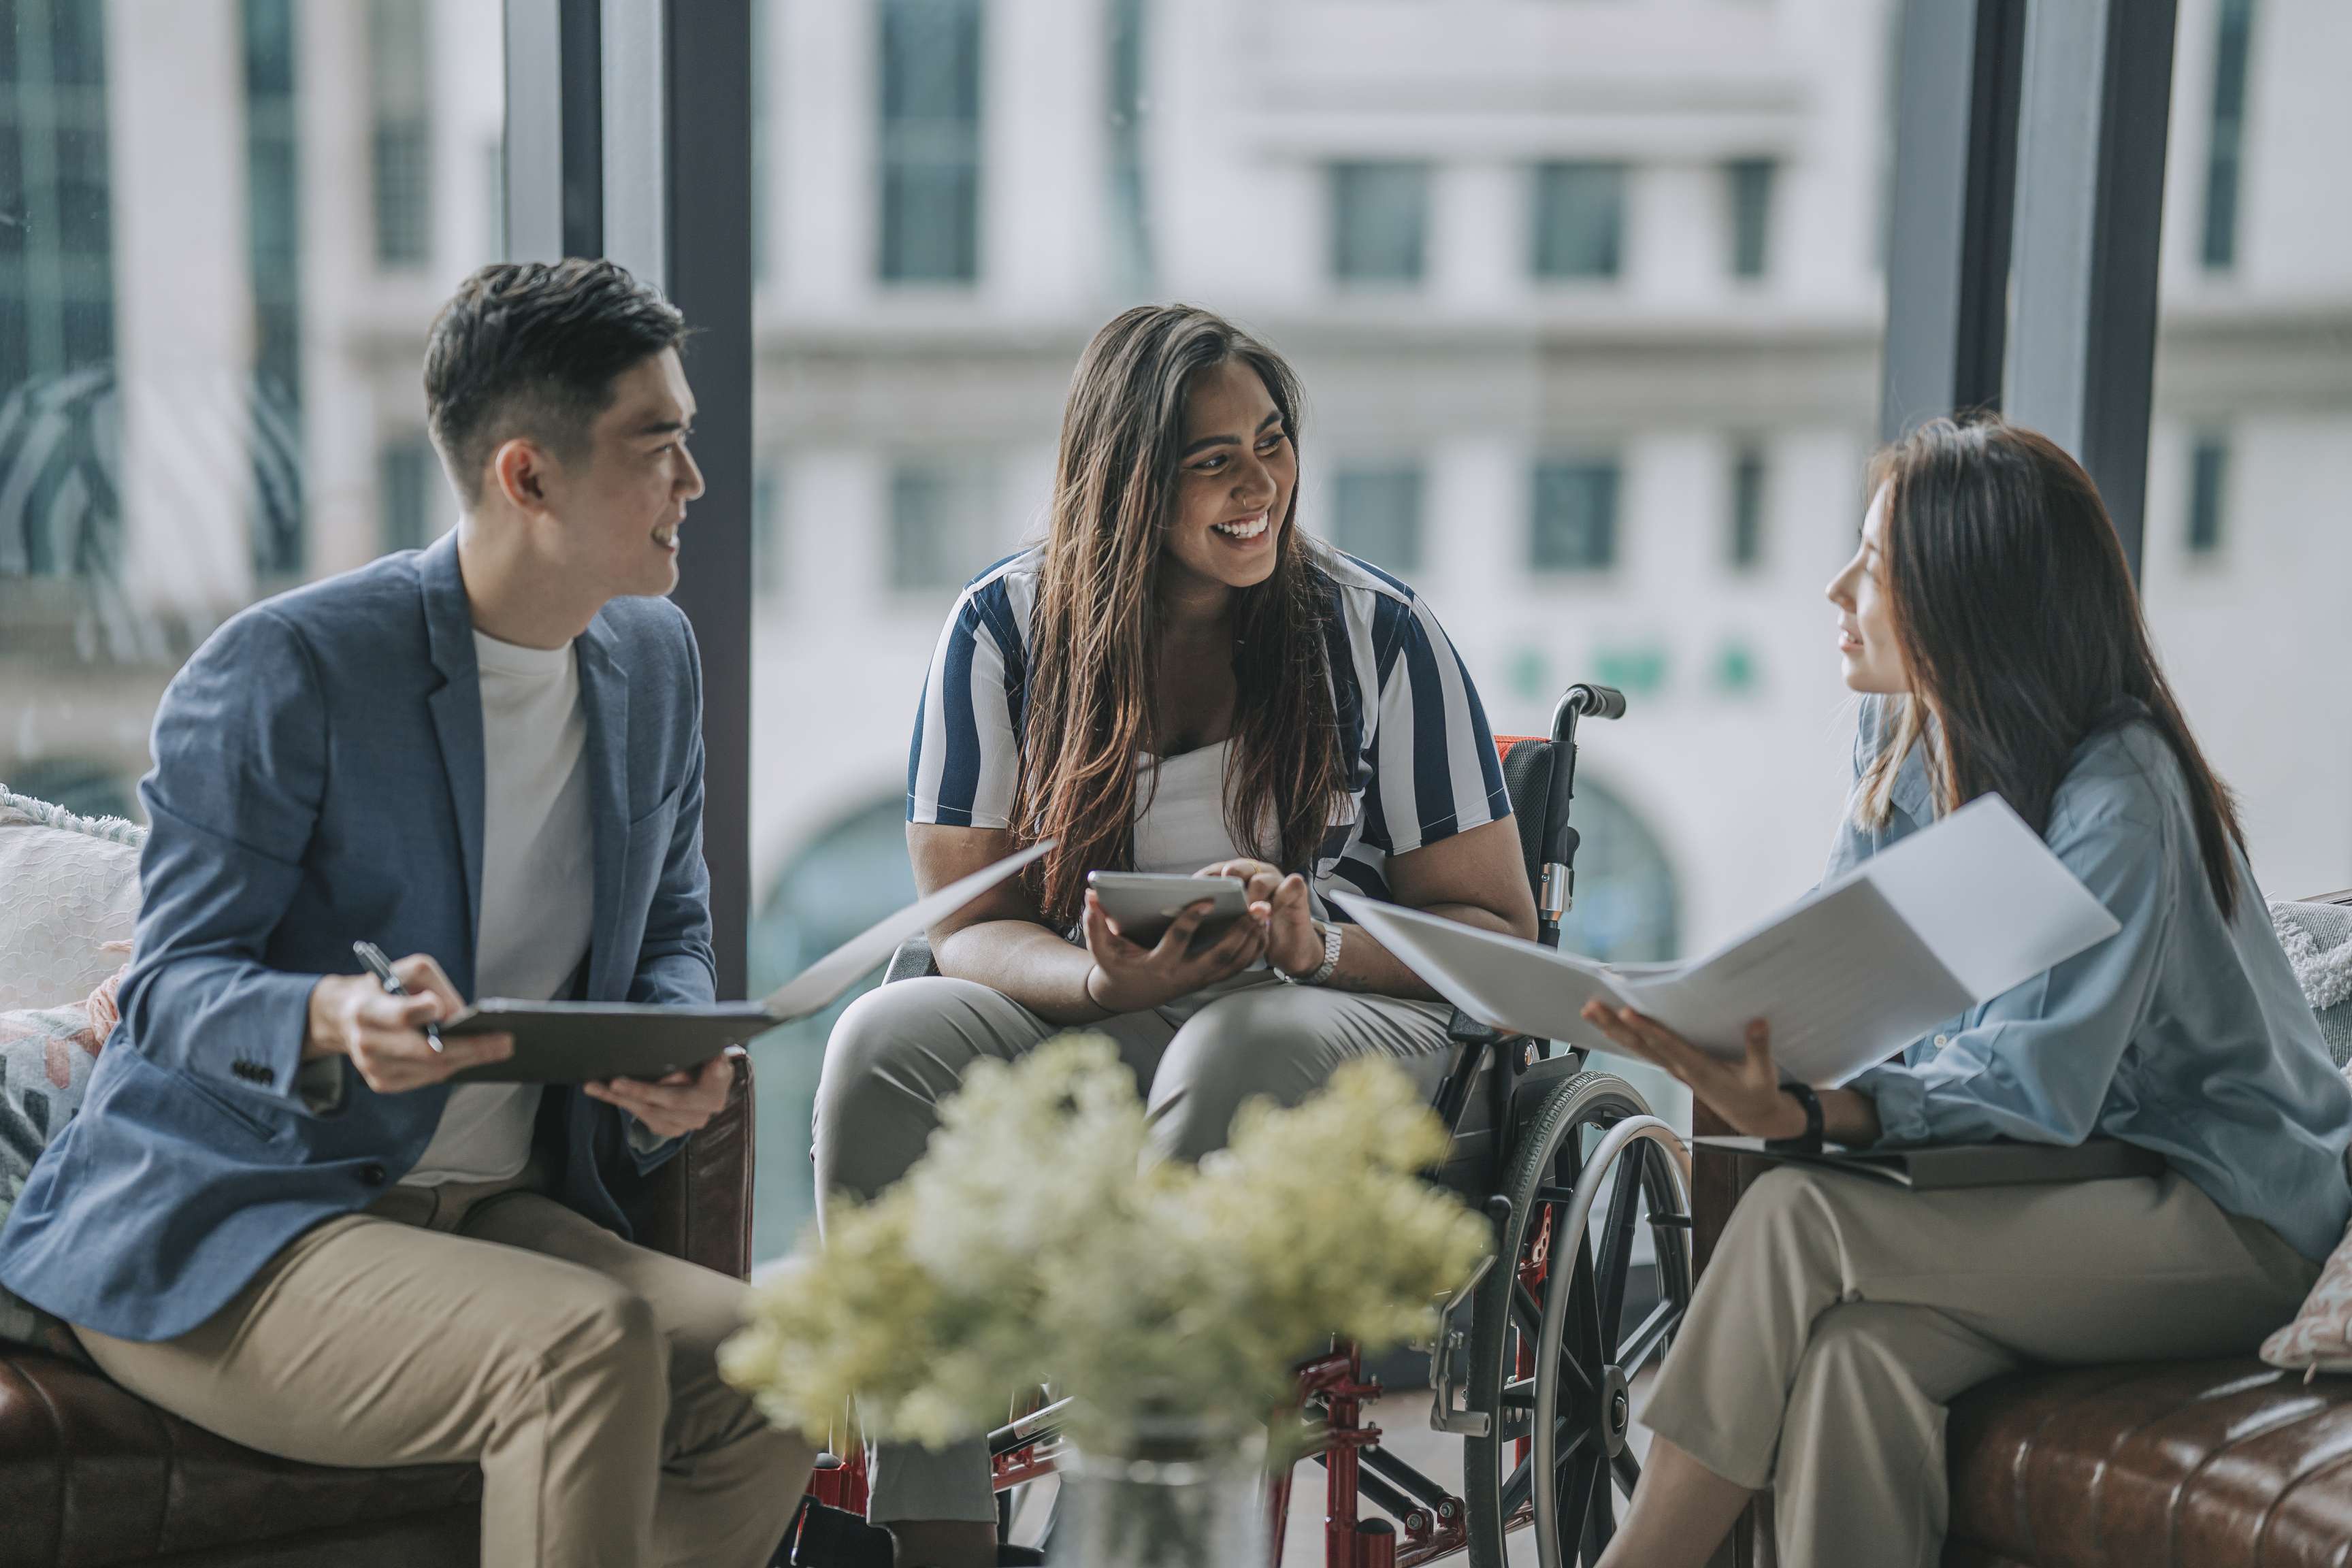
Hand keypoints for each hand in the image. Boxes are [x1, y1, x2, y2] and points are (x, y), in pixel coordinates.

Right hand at [306, 953, 513, 1092]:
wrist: (345, 1014)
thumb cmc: (385, 986)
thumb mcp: (406, 970)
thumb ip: (433, 983)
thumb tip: (459, 1015)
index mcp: (367, 1008)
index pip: (400, 1015)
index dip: (423, 1013)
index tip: (453, 1011)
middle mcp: (366, 1041)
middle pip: (425, 1051)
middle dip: (470, 1048)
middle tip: (505, 1042)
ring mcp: (372, 1066)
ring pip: (430, 1069)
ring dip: (468, 1060)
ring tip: (498, 1048)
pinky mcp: (382, 1082)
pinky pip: (425, 1079)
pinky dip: (451, 1067)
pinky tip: (473, 1057)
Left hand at [584, 1049, 737, 1139]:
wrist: (700, 1080)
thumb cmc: (698, 1058)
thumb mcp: (704, 1051)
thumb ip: (708, 1054)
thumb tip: (715, 1058)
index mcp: (720, 1082)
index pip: (717, 1076)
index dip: (713, 1071)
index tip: (713, 1062)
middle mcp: (708, 1108)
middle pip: (673, 1099)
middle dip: (642, 1091)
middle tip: (616, 1083)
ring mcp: (689, 1123)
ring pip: (651, 1112)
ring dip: (620, 1099)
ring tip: (595, 1086)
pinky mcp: (672, 1129)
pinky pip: (643, 1117)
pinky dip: (622, 1104)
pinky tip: (603, 1093)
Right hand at [1081, 888, 1268, 1013]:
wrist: (1128, 995)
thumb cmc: (1116, 965)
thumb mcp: (1101, 948)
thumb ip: (1095, 923)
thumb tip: (1090, 896)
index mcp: (1158, 965)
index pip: (1178, 941)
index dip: (1192, 920)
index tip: (1208, 899)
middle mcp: (1183, 975)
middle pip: (1219, 955)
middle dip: (1240, 931)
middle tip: (1257, 906)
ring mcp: (1199, 980)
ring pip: (1234, 963)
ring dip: (1253, 939)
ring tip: (1264, 912)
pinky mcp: (1209, 980)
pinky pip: (1237, 967)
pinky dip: (1253, 949)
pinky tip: (1263, 928)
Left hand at [1195, 860, 1321, 975]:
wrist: (1289, 948)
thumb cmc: (1257, 932)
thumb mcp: (1234, 923)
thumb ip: (1218, 913)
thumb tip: (1187, 911)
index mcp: (1238, 877)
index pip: (1217, 870)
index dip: (1207, 879)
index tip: (1194, 890)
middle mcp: (1257, 873)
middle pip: (1239, 867)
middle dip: (1229, 880)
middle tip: (1224, 894)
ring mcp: (1277, 880)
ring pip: (1262, 879)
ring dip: (1252, 896)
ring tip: (1247, 912)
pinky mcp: (1297, 890)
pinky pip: (1292, 885)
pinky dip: (1279, 899)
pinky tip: (1271, 914)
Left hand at [1578, 1003, 1807, 1140]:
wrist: (1752, 1116)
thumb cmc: (1757, 1093)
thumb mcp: (1764, 1075)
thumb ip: (1759, 1048)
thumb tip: (1758, 1022)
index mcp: (1701, 1070)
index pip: (1669, 1047)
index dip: (1648, 1030)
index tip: (1627, 1013)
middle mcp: (1681, 1068)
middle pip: (1642, 1045)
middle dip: (1616, 1025)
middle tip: (1592, 1007)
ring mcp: (1675, 1067)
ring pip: (1638, 1046)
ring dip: (1612, 1029)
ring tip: (1590, 1010)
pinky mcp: (1675, 1065)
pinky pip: (1644, 1049)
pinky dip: (1626, 1035)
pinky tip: (1610, 1023)